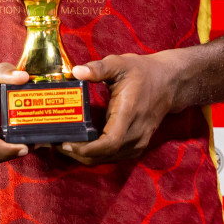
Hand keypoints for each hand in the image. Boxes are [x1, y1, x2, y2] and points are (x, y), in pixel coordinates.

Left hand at [59, 52, 182, 165]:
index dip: (86, 148)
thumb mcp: (120, 64)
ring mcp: (137, 142)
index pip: (109, 142)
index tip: (65, 143)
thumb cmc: (142, 72)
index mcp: (128, 113)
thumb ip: (98, 68)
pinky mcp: (137, 145)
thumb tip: (75, 71)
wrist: (169, 83)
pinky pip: (112, 156)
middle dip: (77, 153)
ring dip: (84, 156)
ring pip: (107, 159)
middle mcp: (135, 133)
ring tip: (62, 144)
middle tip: (54, 144)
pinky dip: (95, 155)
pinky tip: (80, 145)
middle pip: (103, 155)